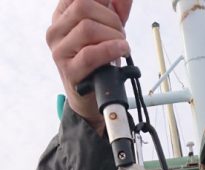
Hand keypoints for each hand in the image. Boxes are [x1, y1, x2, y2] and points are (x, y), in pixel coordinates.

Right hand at [46, 0, 132, 133]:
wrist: (92, 98)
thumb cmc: (99, 62)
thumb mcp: (107, 29)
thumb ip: (115, 10)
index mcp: (62, 15)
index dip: (103, 0)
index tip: (117, 12)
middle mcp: (56, 30)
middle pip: (83, 6)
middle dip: (110, 19)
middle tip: (120, 34)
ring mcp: (60, 51)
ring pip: (87, 28)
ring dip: (113, 35)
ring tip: (121, 46)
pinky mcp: (69, 71)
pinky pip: (90, 54)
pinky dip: (110, 50)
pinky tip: (121, 50)